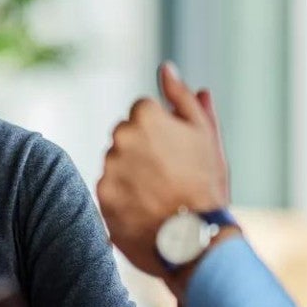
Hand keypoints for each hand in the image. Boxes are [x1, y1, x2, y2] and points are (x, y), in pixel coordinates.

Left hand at [96, 62, 231, 276]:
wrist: (196, 238)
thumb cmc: (206, 184)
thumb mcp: (204, 135)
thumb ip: (182, 98)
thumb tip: (166, 68)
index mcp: (144, 116)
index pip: (143, 113)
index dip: (163, 133)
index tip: (176, 154)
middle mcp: (120, 137)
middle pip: (126, 136)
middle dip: (143, 151)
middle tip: (169, 176)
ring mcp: (109, 167)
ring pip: (117, 163)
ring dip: (132, 174)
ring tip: (159, 195)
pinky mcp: (101, 196)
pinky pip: (110, 189)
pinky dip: (124, 197)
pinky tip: (146, 209)